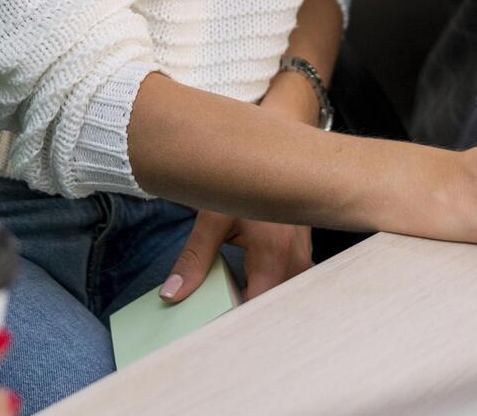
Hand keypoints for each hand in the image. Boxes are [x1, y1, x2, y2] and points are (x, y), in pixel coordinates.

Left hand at [158, 72, 321, 303]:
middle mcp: (295, 257)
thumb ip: (194, 259)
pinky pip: (291, 283)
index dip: (235, 320)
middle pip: (274, 306)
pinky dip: (272, 288)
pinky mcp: (304, 253)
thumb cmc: (246, 178)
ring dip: (261, 300)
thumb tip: (172, 295)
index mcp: (273, 250)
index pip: (256, 305)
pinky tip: (251, 285)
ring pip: (285, 295)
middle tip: (218, 317)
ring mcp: (304, 256)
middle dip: (248, 315)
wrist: (280, 149)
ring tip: (233, 300)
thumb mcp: (214, 216)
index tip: (212, 328)